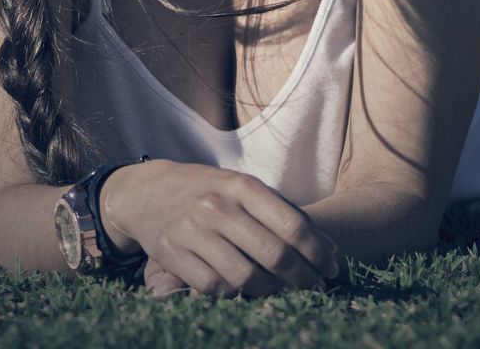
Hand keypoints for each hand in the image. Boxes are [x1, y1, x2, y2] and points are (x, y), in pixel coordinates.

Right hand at [101, 159, 338, 297]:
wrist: (148, 191)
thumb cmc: (210, 190)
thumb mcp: (245, 188)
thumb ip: (283, 213)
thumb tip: (328, 248)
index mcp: (243, 186)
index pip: (292, 224)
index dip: (317, 251)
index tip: (331, 267)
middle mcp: (218, 207)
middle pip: (273, 253)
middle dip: (301, 277)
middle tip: (314, 286)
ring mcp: (192, 231)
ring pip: (243, 276)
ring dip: (269, 290)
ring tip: (281, 290)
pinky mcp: (171, 254)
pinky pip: (212, 286)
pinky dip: (233, 294)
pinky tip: (244, 291)